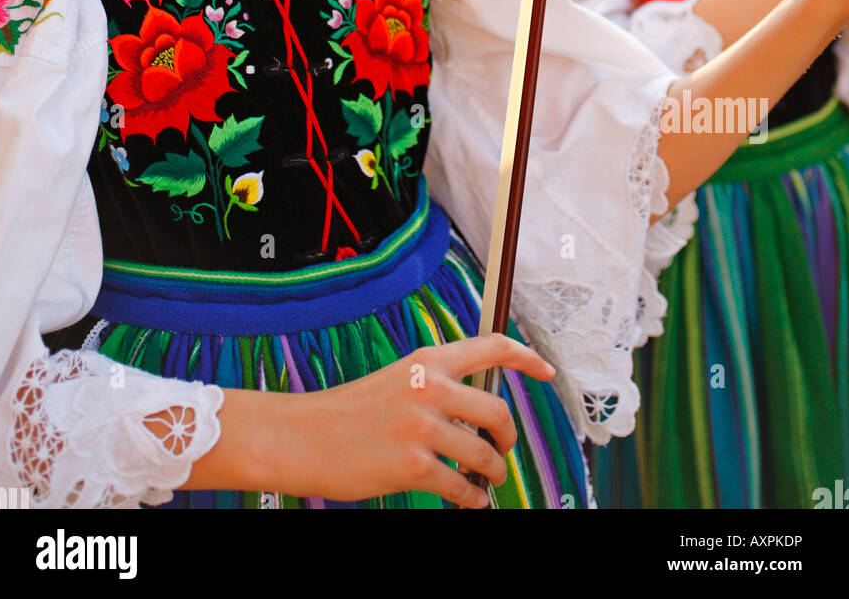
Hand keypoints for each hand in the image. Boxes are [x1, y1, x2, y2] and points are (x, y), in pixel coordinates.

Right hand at [263, 333, 555, 507]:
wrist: (301, 437)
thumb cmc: (347, 412)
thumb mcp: (395, 380)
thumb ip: (435, 386)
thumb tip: (478, 411)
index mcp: (425, 361)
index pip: (491, 347)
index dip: (526, 358)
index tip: (547, 371)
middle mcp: (428, 387)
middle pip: (498, 411)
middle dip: (508, 439)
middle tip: (502, 451)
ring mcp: (421, 427)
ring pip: (485, 454)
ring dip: (493, 474)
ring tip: (486, 482)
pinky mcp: (412, 465)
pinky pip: (462, 488)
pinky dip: (472, 500)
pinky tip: (468, 501)